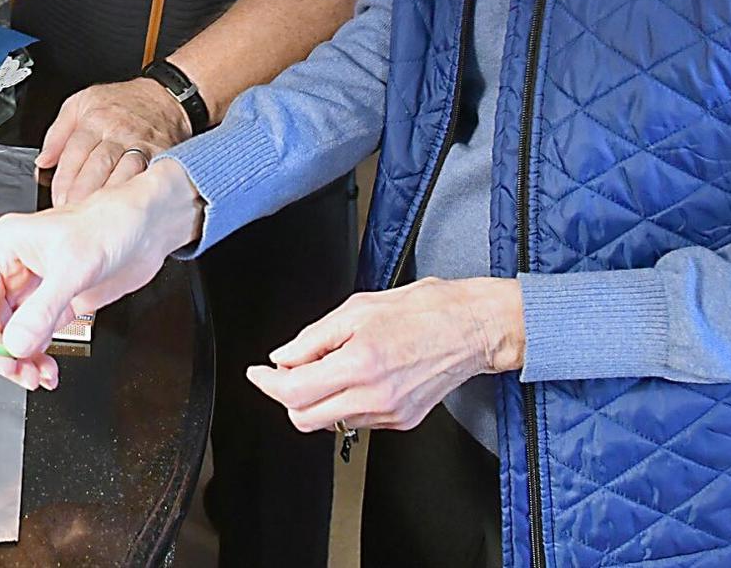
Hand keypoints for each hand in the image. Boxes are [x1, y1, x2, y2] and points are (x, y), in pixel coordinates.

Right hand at [0, 160, 204, 389]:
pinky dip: (38, 357)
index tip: (4, 356)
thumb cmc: (112, 224)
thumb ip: (43, 309)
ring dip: (21, 359)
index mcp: (6, 247)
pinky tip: (48, 369)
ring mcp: (36, 287)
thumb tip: (15, 344)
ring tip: (38, 375)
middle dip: (4, 352)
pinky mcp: (56, 302)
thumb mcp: (74, 266)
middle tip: (22, 372)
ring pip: (12, 334)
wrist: (149, 226)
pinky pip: (35, 336)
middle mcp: (15, 267)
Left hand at [36, 77, 191, 206]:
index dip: (64, 179)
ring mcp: (141, 144)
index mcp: (95, 120)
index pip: (75, 152)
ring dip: (109, 196)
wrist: (166, 96)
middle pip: (98, 165)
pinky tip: (127, 206)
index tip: (57, 200)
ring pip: (124, 173)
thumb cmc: (121, 102)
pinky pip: (148, 176)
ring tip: (96, 216)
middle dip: (83, 193)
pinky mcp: (162, 155)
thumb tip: (43, 161)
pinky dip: (137, 192)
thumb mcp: (80, 103)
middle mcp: (118, 133)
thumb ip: (57, 133)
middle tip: (72, 214)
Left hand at [245, 277, 524, 432]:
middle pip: (305, 418)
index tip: (258, 373)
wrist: (472, 327)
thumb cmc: (425, 309)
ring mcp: (389, 414)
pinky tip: (358, 375)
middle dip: (288, 396)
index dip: (267, 383)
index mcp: (360, 363)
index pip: (294, 391)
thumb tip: (284, 357)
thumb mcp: (358, 308)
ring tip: (333, 364)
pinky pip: (356, 420)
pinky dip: (345, 401)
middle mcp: (374, 396)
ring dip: (318, 399)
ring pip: (330, 422)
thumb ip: (314, 337)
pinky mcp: (402, 422)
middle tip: (290, 369)